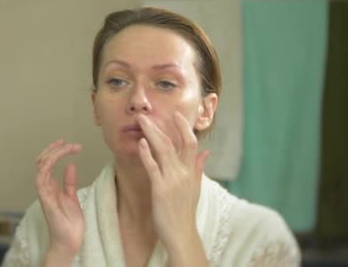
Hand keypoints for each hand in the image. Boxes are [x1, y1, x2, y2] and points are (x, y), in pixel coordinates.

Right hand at [35, 139, 83, 264]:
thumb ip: (69, 182)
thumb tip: (71, 165)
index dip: (54, 151)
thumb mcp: (73, 197)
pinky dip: (48, 165)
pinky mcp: (45, 198)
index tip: (66, 143)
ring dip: (54, 153)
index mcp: (51, 186)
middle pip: (42, 161)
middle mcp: (45, 187)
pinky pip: (41, 177)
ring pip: (42, 166)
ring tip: (67, 147)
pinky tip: (59, 158)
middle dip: (53, 148)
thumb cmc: (70, 223)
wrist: (69, 241)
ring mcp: (44, 192)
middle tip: (66, 142)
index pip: (47, 163)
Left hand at [136, 112, 209, 264]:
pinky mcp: (161, 189)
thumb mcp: (196, 187)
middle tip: (148, 113)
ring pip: (163, 149)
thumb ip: (199, 168)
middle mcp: (184, 172)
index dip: (183, 126)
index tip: (175, 114)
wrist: (182, 234)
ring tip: (141, 121)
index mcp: (192, 171)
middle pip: (175, 141)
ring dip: (151, 133)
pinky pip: (153, 167)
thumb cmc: (185, 212)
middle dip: (162, 125)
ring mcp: (173, 180)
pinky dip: (146, 153)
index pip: (191, 142)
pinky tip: (141, 143)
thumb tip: (206, 152)